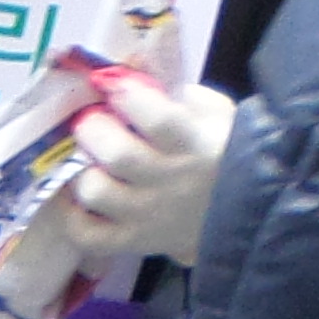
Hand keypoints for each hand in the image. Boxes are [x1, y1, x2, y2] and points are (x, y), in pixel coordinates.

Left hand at [58, 71, 235, 267]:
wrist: (248, 211)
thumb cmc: (228, 154)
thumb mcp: (219, 115)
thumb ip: (184, 96)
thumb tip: (137, 77)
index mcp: (196, 145)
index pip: (158, 119)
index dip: (127, 96)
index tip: (112, 85)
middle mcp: (168, 181)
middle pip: (118, 156)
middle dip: (94, 130)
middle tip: (89, 122)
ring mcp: (147, 216)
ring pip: (97, 193)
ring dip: (80, 171)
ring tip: (83, 159)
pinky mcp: (133, 241)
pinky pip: (89, 236)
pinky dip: (70, 218)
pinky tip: (71, 199)